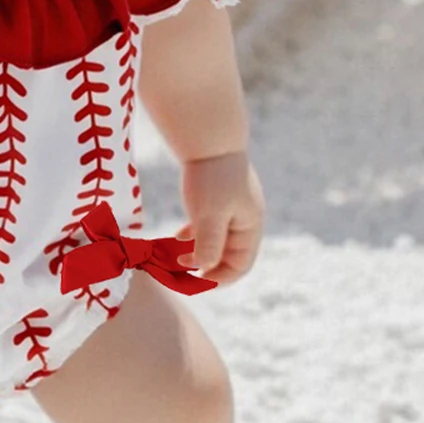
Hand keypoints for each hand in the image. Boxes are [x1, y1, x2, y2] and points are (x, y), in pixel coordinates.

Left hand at [177, 149, 263, 286]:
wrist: (208, 139)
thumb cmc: (211, 177)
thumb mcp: (209, 214)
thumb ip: (209, 243)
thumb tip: (204, 268)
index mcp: (250, 227)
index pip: (240, 265)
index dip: (219, 279)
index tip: (195, 283)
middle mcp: (244, 221)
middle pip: (226, 256)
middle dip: (204, 267)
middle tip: (178, 274)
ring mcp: (231, 210)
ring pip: (214, 241)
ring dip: (196, 252)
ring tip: (173, 257)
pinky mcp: (217, 200)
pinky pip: (207, 227)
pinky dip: (192, 236)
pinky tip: (177, 238)